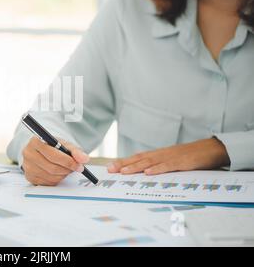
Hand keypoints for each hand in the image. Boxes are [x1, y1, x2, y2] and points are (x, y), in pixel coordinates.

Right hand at [22, 137, 88, 185]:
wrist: (42, 150)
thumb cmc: (53, 146)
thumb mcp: (64, 144)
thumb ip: (75, 151)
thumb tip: (84, 159)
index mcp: (35, 141)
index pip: (53, 155)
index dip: (68, 161)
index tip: (79, 165)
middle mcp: (28, 154)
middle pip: (52, 167)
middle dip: (67, 169)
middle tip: (76, 168)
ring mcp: (27, 167)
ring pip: (51, 176)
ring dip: (63, 175)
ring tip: (67, 169)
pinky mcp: (29, 177)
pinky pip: (47, 183)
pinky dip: (57, 179)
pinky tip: (58, 173)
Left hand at [107, 138, 229, 174]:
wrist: (211, 148)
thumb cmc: (191, 156)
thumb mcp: (172, 160)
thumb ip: (159, 164)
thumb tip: (144, 170)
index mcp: (159, 154)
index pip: (138, 158)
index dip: (123, 162)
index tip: (110, 167)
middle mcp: (162, 154)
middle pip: (140, 159)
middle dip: (124, 164)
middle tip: (110, 169)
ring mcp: (172, 157)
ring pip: (151, 162)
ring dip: (136, 167)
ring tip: (124, 171)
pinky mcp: (182, 162)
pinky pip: (168, 166)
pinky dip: (157, 169)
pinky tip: (148, 173)